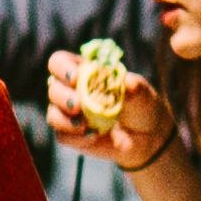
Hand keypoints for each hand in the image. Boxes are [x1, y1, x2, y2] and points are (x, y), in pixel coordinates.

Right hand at [46, 51, 178, 174]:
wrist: (147, 137)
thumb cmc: (141, 105)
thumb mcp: (142, 92)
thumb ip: (132, 86)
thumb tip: (124, 83)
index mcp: (84, 72)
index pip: (60, 62)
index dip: (62, 68)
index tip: (76, 78)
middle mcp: (71, 91)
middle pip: (53, 88)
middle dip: (62, 97)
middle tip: (78, 106)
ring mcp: (69, 114)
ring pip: (53, 114)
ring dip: (65, 120)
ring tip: (85, 125)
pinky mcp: (71, 136)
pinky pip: (62, 136)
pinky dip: (75, 137)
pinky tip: (92, 136)